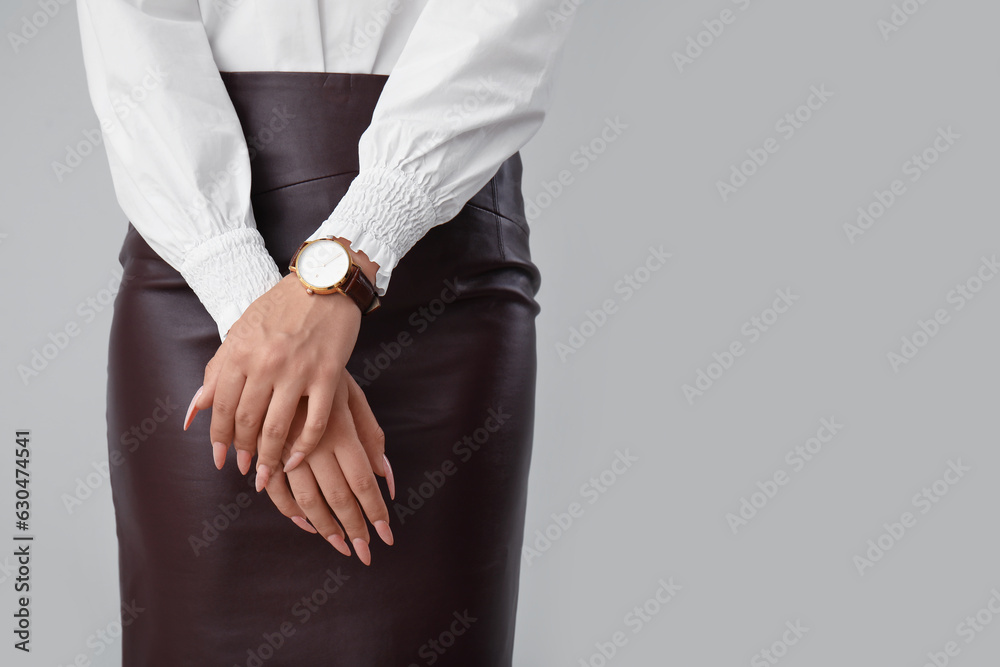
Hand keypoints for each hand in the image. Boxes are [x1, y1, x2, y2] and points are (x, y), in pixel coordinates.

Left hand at [184, 238, 378, 489]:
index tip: (221, 460)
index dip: (220, 439)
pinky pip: (315, 421)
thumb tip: (195, 411)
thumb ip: (217, 372)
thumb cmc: (279, 307)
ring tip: (267, 474)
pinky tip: (296, 458)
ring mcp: (298, 370)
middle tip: (246, 471)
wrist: (323, 280)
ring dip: (269, 457)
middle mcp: (265, 363)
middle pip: (248, 422)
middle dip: (244, 452)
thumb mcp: (240, 333)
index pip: (224, 407)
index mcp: (240, 352)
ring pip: (278, 427)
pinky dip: (305, 446)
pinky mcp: (328, 375)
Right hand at [261, 369, 395, 565]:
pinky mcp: (264, 450)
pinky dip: (290, 510)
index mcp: (339, 429)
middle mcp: (313, 443)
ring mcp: (286, 449)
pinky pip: (277, 490)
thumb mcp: (352, 397)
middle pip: (337, 496)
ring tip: (341, 545)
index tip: (386, 537)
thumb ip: (370, 436)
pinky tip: (305, 524)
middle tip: (366, 553)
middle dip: (353, 528)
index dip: (374, 512)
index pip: (362, 481)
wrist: (278, 350)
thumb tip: (387, 477)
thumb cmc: (323, 375)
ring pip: (306, 499)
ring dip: (324, 527)